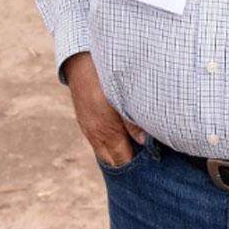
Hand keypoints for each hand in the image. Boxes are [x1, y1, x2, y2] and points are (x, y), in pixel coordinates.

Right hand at [63, 52, 144, 166]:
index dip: (135, 165)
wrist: (80, 63)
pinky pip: (96, 141)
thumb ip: (132, 122)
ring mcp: (88, 128)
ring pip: (102, 151)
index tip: (148, 164)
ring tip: (131, 150)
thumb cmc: (105, 79)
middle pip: (111, 161)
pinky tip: (117, 137)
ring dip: (115, 153)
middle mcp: (95, 135)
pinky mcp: (83, 121)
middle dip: (125, 163)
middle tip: (142, 161)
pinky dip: (107, 144)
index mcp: (107, 132)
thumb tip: (143, 141)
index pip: (122, 160)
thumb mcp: (123, 98)